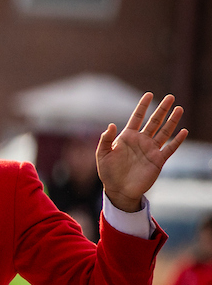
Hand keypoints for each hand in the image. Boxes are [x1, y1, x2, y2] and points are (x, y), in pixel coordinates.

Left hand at [96, 92, 187, 212]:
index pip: (137, 117)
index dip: (142, 106)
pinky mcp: (158, 160)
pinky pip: (170, 148)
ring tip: (179, 108)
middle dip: (162, 109)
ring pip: (164, 132)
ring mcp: (151, 150)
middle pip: (154, 121)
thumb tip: (111, 125)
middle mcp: (141, 141)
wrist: (118, 190)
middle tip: (170, 97)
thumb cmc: (108, 172)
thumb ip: (105, 140)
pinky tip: (183, 131)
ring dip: (172, 121)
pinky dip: (177, 140)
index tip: (148, 94)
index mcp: (127, 137)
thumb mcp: (102, 155)